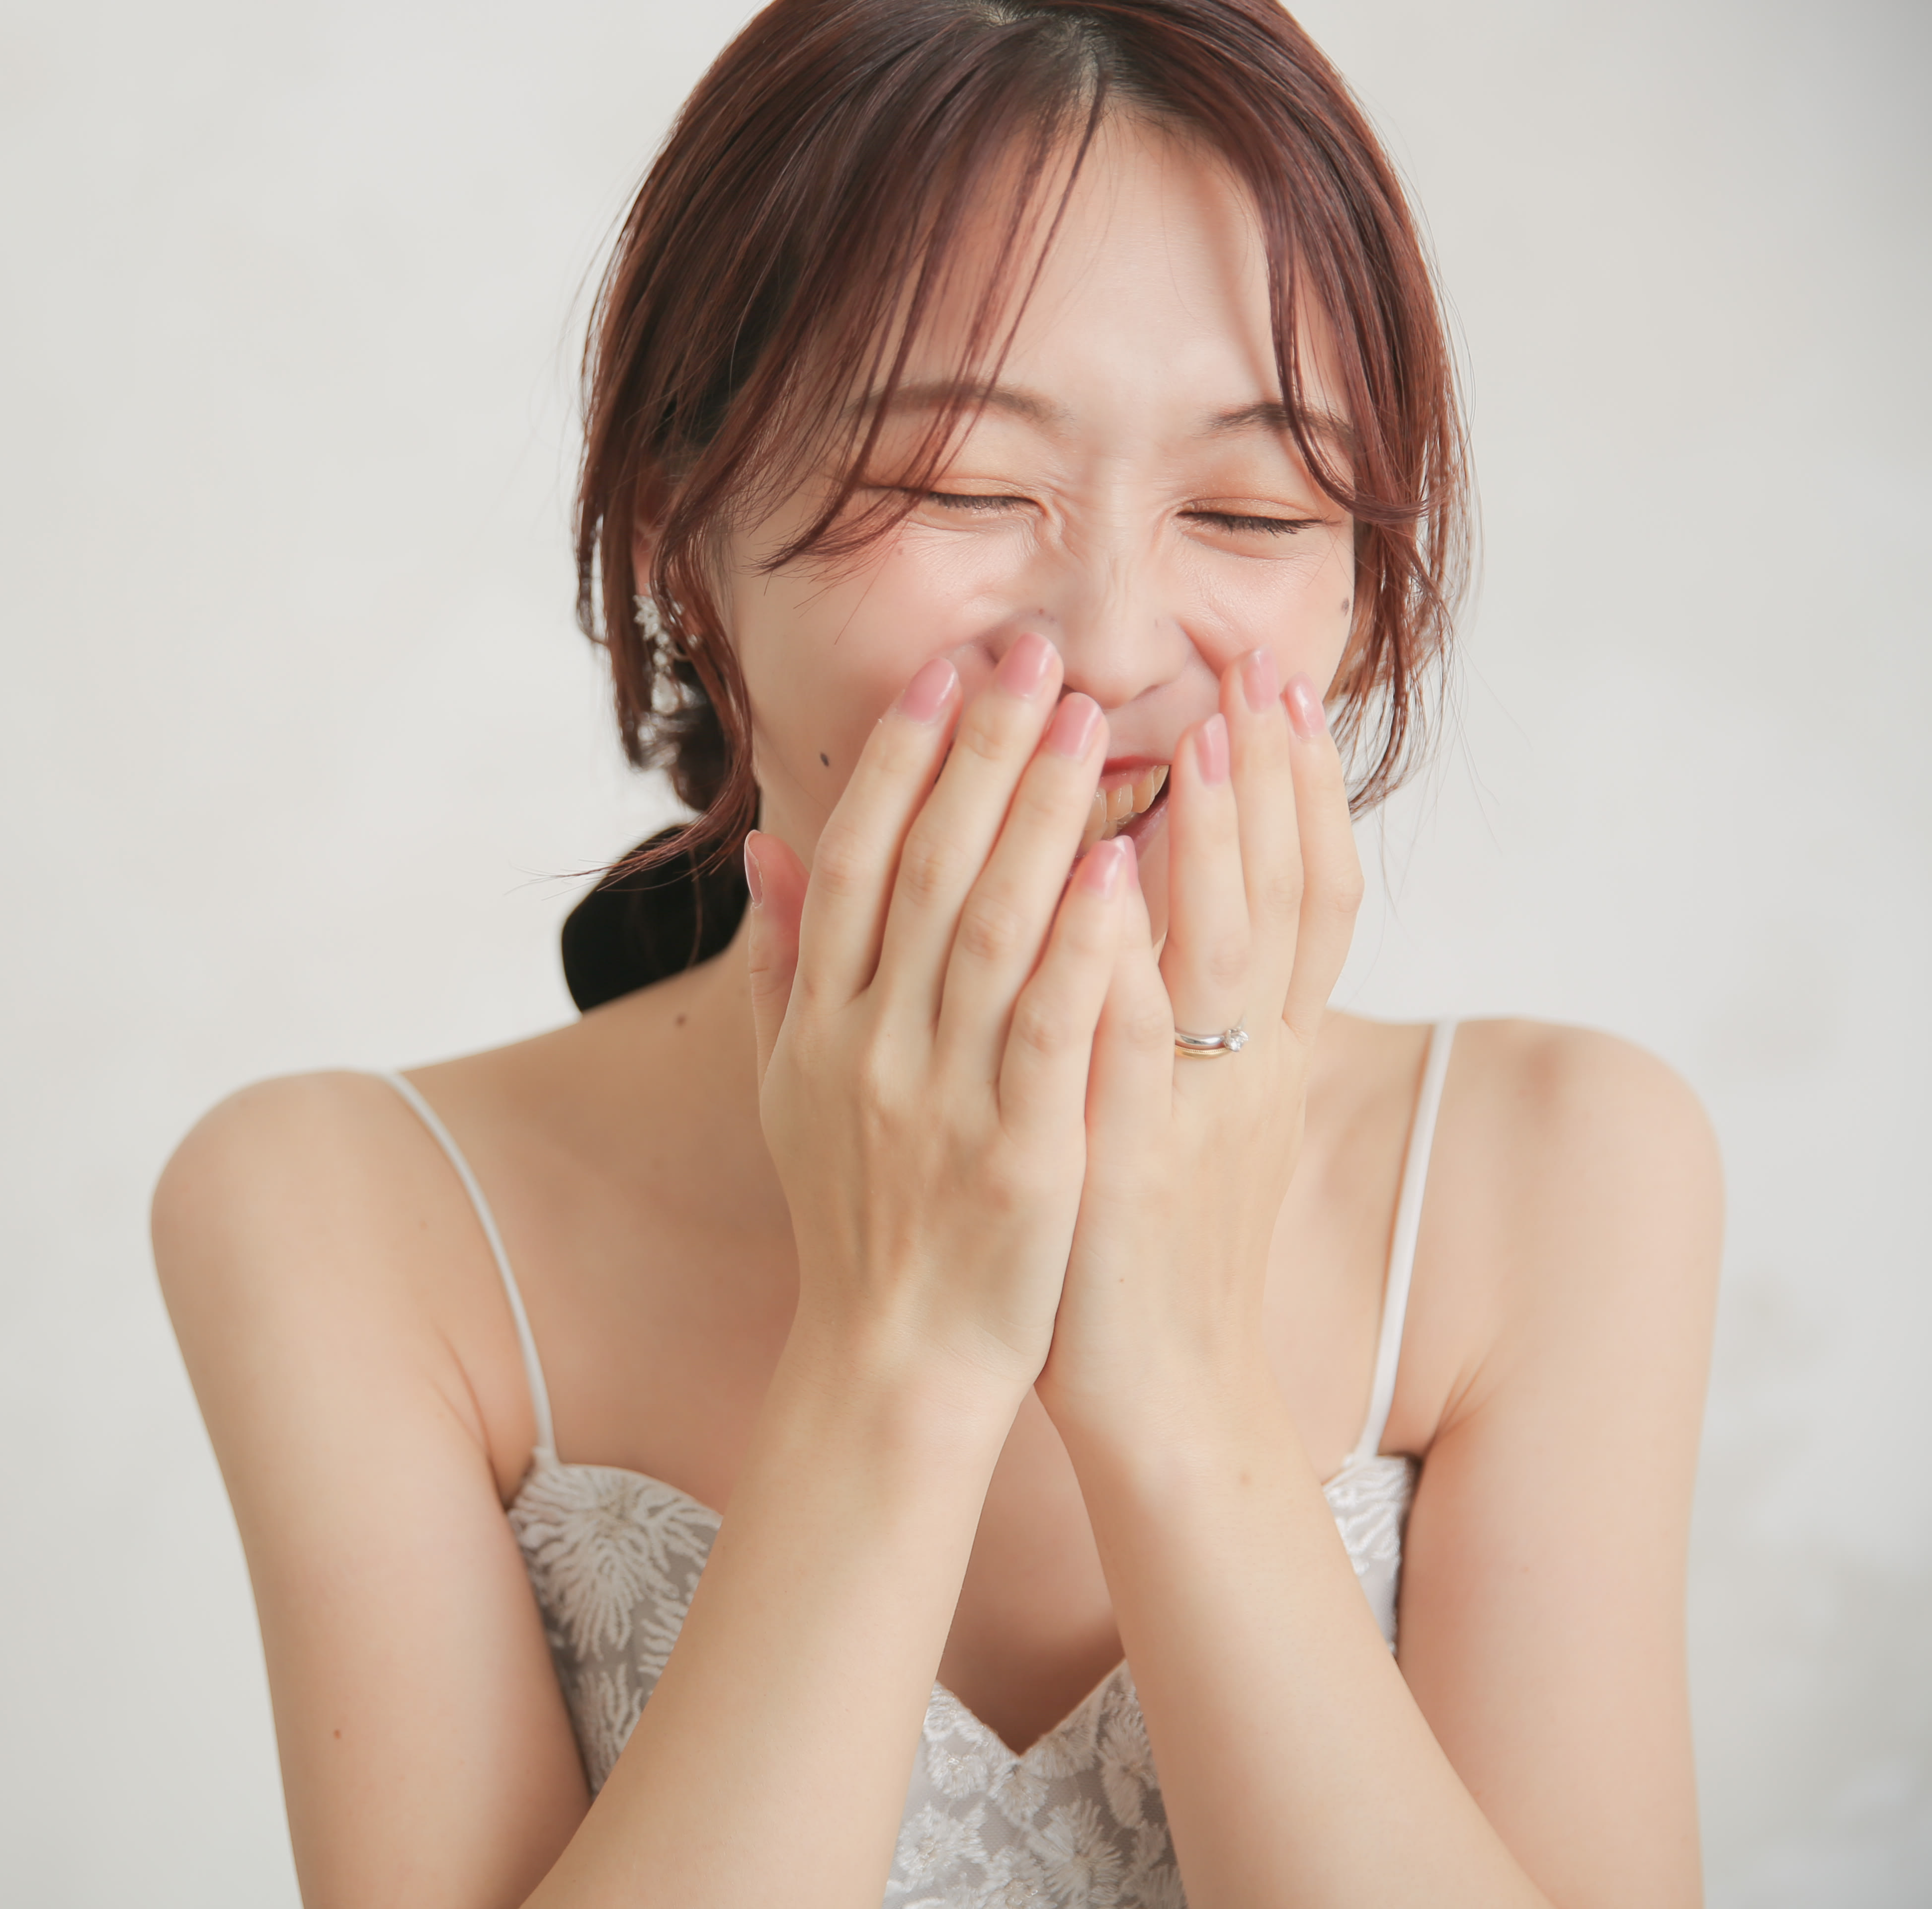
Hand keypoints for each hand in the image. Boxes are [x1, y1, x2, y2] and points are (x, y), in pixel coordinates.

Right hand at [745, 636, 1150, 1394]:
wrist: (892, 1357)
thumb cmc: (855, 1214)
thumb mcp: (791, 1086)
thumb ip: (786, 964)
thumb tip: (767, 852)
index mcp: (822, 1022)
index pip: (857, 859)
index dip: (903, 761)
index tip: (949, 671)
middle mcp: (870, 1045)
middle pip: (928, 869)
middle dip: (984, 754)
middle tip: (1040, 655)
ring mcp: (942, 1099)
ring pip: (992, 930)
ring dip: (1043, 819)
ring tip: (1094, 723)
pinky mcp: (1019, 1154)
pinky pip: (1051, 1031)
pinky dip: (1083, 948)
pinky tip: (1125, 868)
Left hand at [1036, 648, 1364, 1443]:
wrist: (1166, 1396)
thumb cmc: (1149, 1241)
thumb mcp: (1183, 1108)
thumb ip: (1177, 1003)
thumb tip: (1151, 888)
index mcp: (1262, 1050)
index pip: (1305, 890)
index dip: (1300, 786)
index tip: (1278, 681)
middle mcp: (1251, 1066)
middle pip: (1286, 895)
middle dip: (1274, 776)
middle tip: (1260, 659)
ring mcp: (1200, 1110)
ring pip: (1224, 951)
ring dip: (1218, 842)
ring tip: (1205, 736)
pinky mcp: (1135, 1159)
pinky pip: (1133, 1042)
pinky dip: (1126, 958)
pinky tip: (1110, 879)